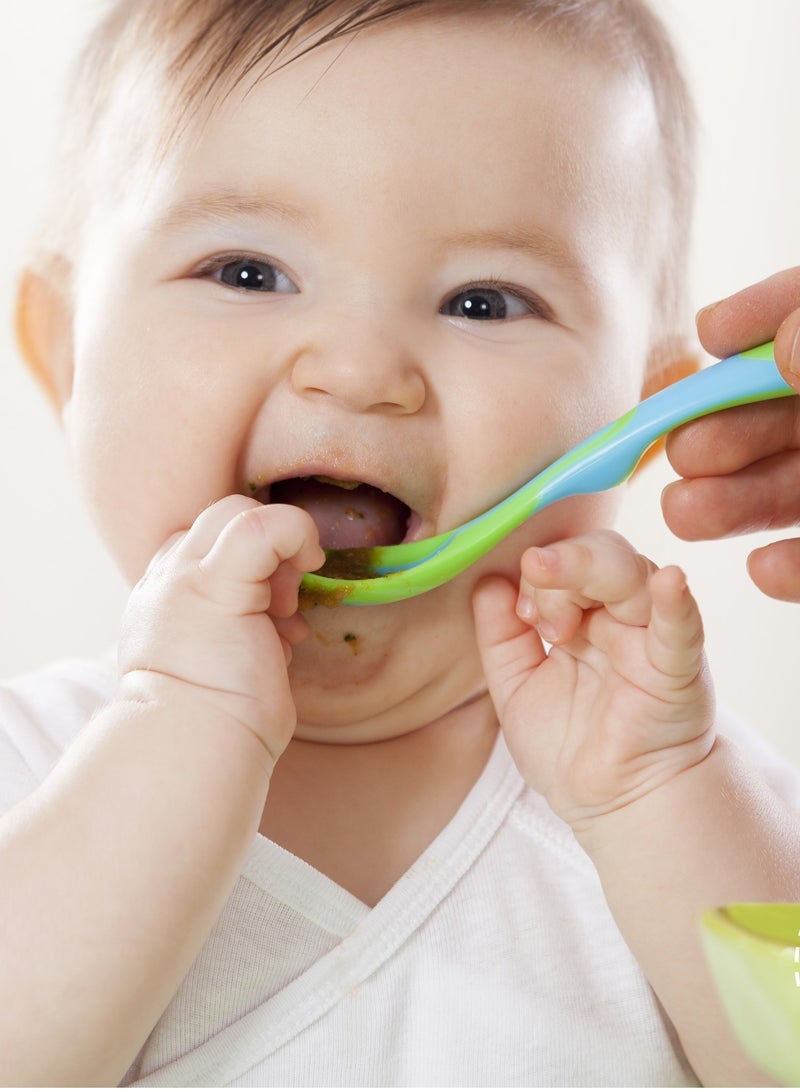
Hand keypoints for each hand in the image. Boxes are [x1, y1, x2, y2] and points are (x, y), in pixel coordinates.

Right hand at [118, 496, 324, 765]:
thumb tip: (280, 615)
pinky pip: (264, 526)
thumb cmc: (217, 720)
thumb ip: (235, 624)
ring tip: (283, 614)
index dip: (252, 564)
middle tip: (283, 604)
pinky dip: (297, 533)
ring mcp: (183, 577)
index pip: (207, 542)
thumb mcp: (219, 659)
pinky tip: (310, 563)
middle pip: (222, 516)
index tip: (271, 612)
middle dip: (268, 549)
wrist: (196, 748)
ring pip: (240, 511)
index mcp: (162, 595)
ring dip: (280, 555)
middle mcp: (164, 578)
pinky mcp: (215, 585)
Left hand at [473, 530, 714, 834]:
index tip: (521, 612)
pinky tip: (669, 582)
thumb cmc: (568, 748)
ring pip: (635, 574)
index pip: (565, 563)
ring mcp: (650, 639)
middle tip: (538, 614)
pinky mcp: (677, 670)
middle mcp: (621, 617)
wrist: (610, 806)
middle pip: (602, 554)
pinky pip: (682, 627)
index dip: (538, 576)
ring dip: (591, 574)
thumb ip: (500, 636)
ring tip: (560, 618)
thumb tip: (489, 581)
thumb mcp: (515, 687)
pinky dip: (677, 602)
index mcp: (584, 615)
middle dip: (562, 569)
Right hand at [662, 268, 799, 600]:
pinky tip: (764, 570)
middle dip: (728, 430)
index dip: (762, 315)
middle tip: (685, 451)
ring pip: (799, 486)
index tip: (711, 334)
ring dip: (740, 502)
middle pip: (787, 413)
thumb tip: (782, 345)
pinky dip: (797, 568)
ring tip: (688, 515)